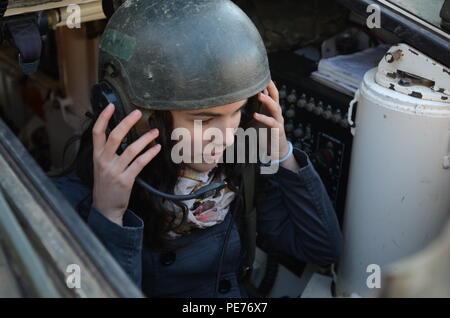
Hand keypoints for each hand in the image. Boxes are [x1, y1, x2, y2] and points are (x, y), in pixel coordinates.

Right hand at [91, 103, 160, 224]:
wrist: (105, 208)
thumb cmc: (105, 184)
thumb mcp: (101, 166)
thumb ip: (107, 151)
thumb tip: (119, 133)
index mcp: (96, 156)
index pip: (97, 132)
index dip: (103, 118)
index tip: (111, 106)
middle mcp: (104, 161)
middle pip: (114, 137)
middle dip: (126, 122)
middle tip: (138, 113)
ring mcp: (114, 171)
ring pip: (131, 150)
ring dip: (145, 139)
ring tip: (155, 132)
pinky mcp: (125, 180)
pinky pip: (139, 163)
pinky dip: (149, 154)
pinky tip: (157, 148)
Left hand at [252, 80, 289, 160]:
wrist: (274, 149)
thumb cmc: (262, 134)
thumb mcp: (252, 122)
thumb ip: (245, 113)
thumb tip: (231, 108)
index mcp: (269, 108)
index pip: (269, 92)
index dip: (265, 84)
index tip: (257, 74)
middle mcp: (275, 112)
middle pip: (275, 95)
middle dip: (270, 86)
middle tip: (264, 78)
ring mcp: (278, 120)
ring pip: (275, 107)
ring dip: (268, 100)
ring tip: (260, 95)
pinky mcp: (278, 130)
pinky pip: (271, 122)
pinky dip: (263, 118)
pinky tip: (256, 115)